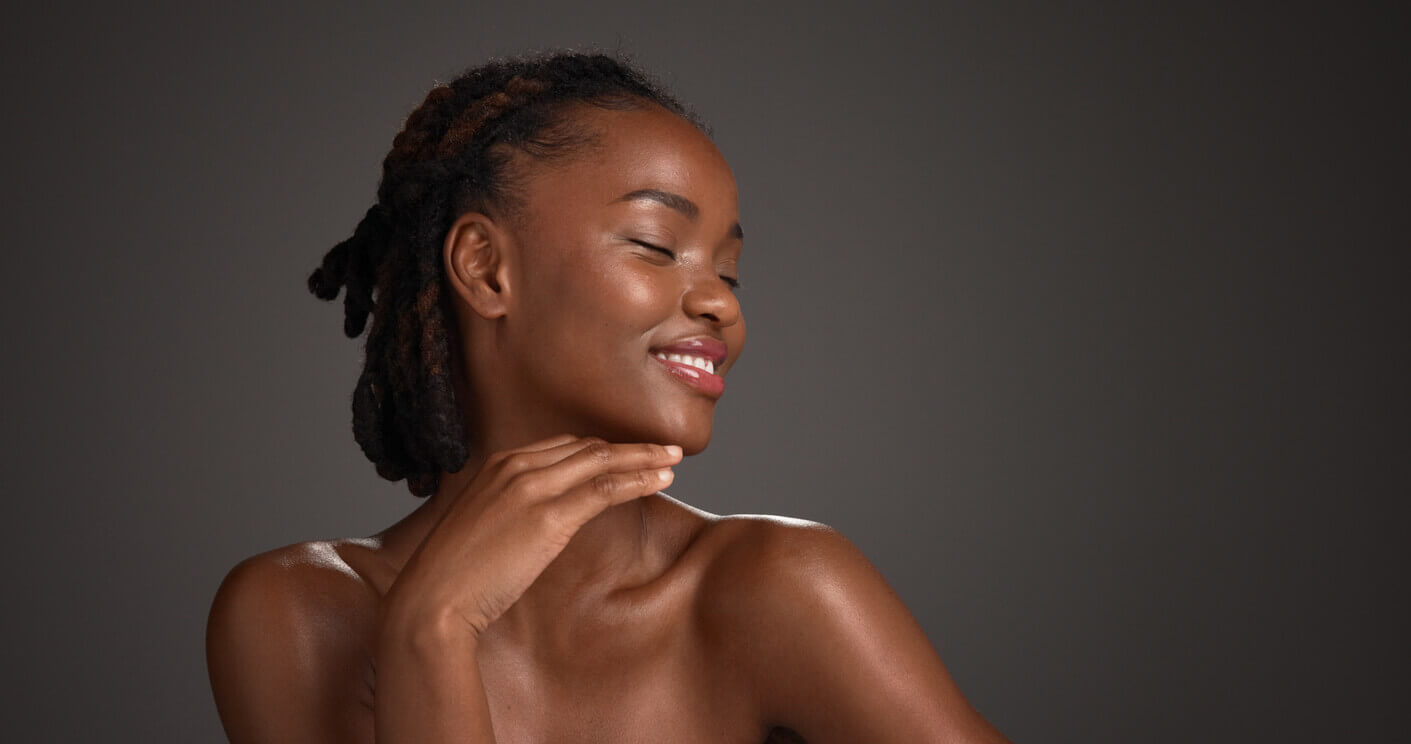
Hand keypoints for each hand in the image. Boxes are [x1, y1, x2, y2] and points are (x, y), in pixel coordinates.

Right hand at [381, 434, 682, 638]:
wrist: (433, 600)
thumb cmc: (454, 574)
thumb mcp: (483, 526)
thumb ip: (512, 510)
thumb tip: (542, 521)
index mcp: (498, 463)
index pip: (565, 446)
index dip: (603, 449)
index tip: (630, 455)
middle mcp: (515, 466)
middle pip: (589, 446)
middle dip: (631, 448)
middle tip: (666, 450)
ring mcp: (532, 488)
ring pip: (603, 461)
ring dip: (644, 459)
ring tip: (673, 461)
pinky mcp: (548, 517)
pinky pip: (605, 490)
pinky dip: (638, 481)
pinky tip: (660, 481)